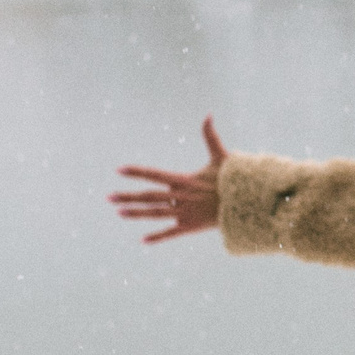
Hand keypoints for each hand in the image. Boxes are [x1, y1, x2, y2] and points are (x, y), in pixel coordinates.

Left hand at [113, 117, 228, 243]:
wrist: (246, 203)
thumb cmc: (233, 179)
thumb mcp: (221, 156)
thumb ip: (210, 136)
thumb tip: (208, 114)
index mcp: (184, 180)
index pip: (154, 174)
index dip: (136, 172)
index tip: (119, 170)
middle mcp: (180, 197)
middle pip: (149, 196)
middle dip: (127, 196)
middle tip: (108, 197)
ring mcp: (184, 213)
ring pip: (155, 213)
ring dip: (136, 213)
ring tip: (119, 212)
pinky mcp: (191, 226)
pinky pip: (171, 232)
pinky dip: (157, 237)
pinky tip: (143, 240)